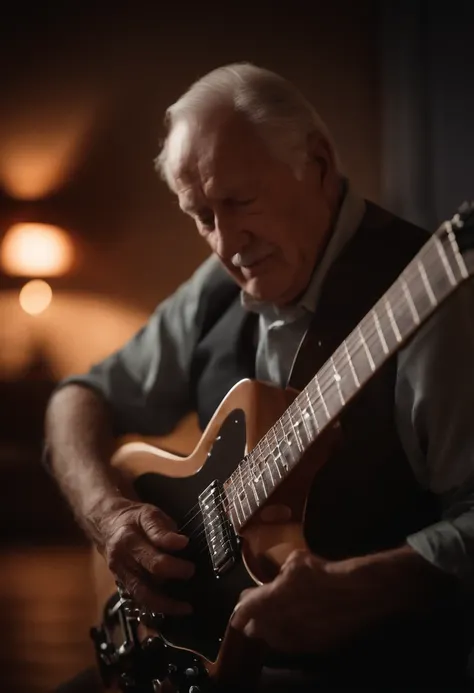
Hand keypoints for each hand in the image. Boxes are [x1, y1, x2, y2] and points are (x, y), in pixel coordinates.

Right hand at [96, 498, 193, 615]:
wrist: (107, 526)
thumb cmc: (134, 519)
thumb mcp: (148, 514)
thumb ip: (163, 530)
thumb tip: (182, 543)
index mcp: (129, 540)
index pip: (153, 554)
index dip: (174, 559)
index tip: (188, 549)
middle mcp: (122, 560)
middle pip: (150, 577)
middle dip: (174, 577)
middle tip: (191, 572)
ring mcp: (120, 575)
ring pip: (143, 596)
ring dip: (166, 605)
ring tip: (186, 608)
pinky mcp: (121, 584)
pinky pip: (140, 600)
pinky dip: (157, 607)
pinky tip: (173, 608)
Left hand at [231, 549, 363, 652]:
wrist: (353, 593)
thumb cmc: (322, 572)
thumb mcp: (295, 560)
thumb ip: (280, 571)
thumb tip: (279, 576)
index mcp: (268, 601)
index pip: (243, 611)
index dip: (240, 609)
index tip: (241, 607)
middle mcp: (277, 624)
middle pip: (255, 630)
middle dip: (255, 620)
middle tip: (261, 610)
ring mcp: (294, 639)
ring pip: (273, 640)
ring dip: (272, 629)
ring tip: (280, 617)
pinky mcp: (311, 647)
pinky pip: (293, 644)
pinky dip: (291, 635)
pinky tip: (300, 624)